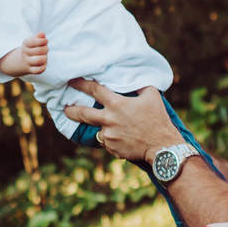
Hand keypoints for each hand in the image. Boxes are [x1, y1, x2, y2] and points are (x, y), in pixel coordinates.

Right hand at [19, 33, 48, 74]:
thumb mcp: (34, 40)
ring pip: (38, 60)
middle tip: (46, 48)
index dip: (42, 41)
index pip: (33, 41)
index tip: (46, 40)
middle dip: (45, 49)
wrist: (23, 61)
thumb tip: (42, 34)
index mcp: (25, 44)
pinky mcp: (31, 70)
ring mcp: (27, 62)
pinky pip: (38, 70)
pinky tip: (43, 63)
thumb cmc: (32, 48)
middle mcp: (25, 54)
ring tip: (45, 56)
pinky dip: (43, 66)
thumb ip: (39, 36)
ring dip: (45, 57)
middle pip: (38, 50)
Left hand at [64, 78, 180, 162]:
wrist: (161, 146)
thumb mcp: (151, 96)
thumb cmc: (158, 119)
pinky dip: (113, 138)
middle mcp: (108, 120)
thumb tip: (131, 78)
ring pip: (99, 129)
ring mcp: (108, 135)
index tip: (71, 81)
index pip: (94, 90)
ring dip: (104, 127)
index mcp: (117, 104)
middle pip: (82, 113)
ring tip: (117, 128)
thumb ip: (138, 86)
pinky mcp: (111, 148)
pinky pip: (108, 141)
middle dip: (71, 110)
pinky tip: (125, 138)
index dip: (80, 84)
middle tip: (66, 109)